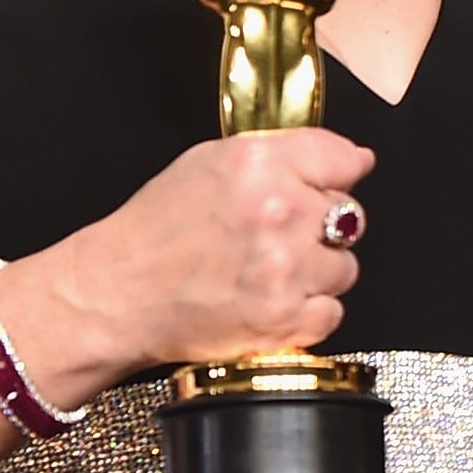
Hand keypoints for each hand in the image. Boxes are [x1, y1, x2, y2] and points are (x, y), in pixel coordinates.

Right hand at [10, 128, 375, 390]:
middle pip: (349, 214)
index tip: (327, 186)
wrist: (118, 295)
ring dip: (316, 271)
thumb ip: (284, 153)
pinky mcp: (283, 319)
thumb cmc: (157, 229)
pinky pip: (332, 312)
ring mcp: (284, 269)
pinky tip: (271, 301)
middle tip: (276, 237)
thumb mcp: (210, 162)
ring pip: (345, 267)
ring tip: (269, 272)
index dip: (337, 175)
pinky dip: (308, 312)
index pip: (343, 158)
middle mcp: (278, 212)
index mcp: (259, 163)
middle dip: (319, 225)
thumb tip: (354, 160)